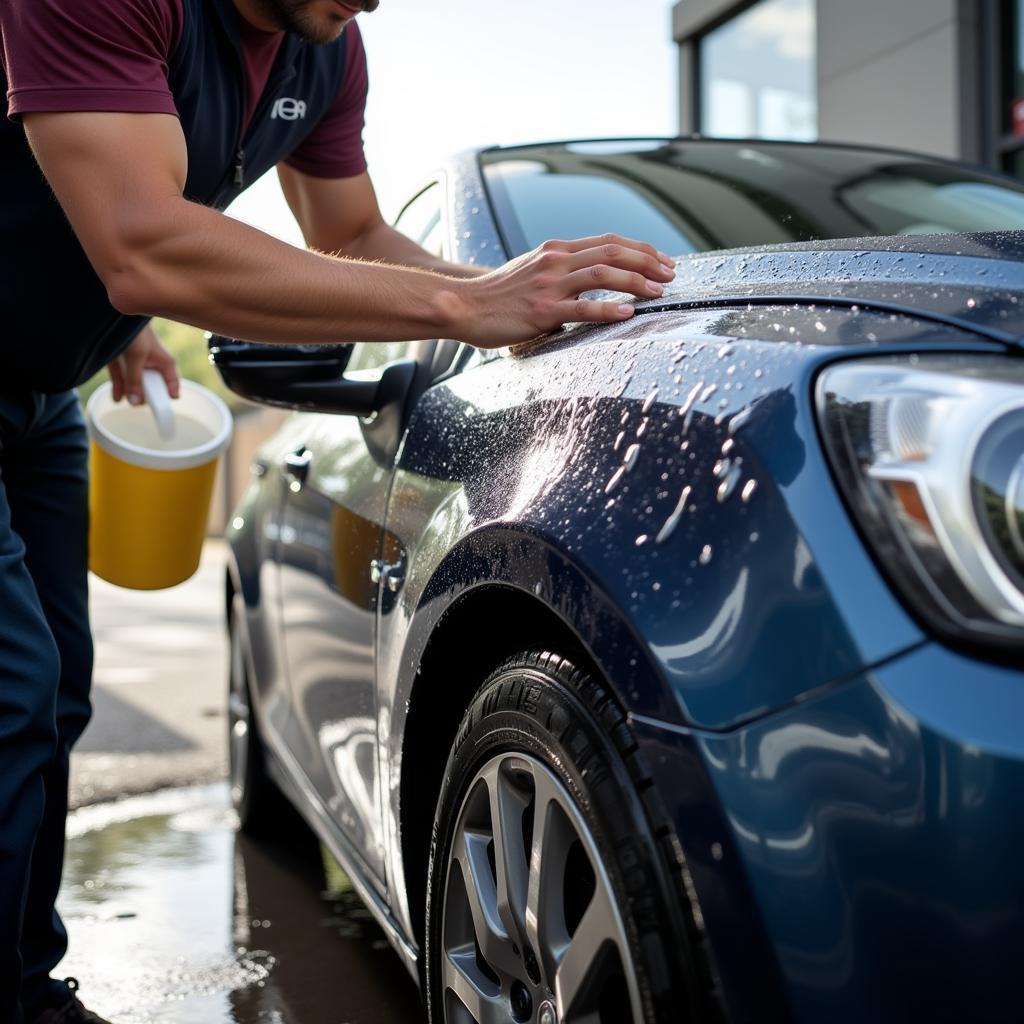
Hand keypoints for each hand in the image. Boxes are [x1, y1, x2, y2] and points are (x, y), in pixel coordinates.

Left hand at [107, 324, 180, 405]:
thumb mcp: (137, 356)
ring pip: (136, 387)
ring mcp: (136, 366)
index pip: (172, 388)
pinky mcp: (121, 364)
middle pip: (152, 390)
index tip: (160, 412)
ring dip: (129, 394)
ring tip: (123, 397)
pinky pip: (121, 381)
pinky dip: (118, 390)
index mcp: (165, 364)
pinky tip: (116, 398)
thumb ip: (135, 380)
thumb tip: (135, 403)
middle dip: (144, 397)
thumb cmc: (134, 330)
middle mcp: (152, 366)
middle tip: (136, 398)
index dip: (166, 399)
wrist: (114, 315)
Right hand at [454, 233, 675, 348]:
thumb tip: (590, 285)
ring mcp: (549, 285)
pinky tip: (628, 312)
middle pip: (613, 251)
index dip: (641, 249)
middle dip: (648, 262)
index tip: (663, 261)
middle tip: (671, 275)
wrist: (464, 306)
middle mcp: (555, 261)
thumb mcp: (532, 273)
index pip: (608, 241)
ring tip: (659, 292)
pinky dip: (609, 309)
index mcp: (556, 250)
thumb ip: (561, 273)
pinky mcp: (542, 311)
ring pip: (603, 274)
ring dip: (637, 281)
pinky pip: (582, 307)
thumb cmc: (498, 296)